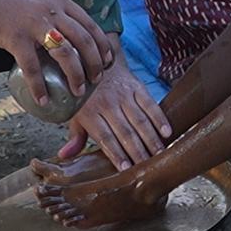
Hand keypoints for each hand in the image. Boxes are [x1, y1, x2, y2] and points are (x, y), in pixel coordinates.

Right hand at [0, 0, 112, 103]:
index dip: (103, 47)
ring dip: (75, 76)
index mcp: (61, 2)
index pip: (91, 25)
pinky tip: (43, 99)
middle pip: (84, 41)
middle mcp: (52, 11)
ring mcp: (35, 24)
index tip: (107, 62)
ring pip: (65, 54)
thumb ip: (56, 13)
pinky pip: (32, 67)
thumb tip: (69, 38)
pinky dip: (39, 86)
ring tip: (77, 92)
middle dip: (94, 64)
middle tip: (95, 81)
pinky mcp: (16, 38)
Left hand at [60, 55, 170, 169]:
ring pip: (140, 120)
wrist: (95, 62)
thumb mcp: (75, 114)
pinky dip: (159, 118)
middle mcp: (108, 104)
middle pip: (125, 132)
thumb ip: (75, 137)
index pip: (105, 137)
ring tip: (159, 155)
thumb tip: (64, 156)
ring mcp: (124, 95)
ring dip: (151, 139)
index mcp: (90, 113)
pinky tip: (167, 132)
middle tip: (147, 168)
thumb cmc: (85, 95)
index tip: (126, 169)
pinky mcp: (137, 87)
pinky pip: (150, 104)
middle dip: (137, 151)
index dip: (116, 153)